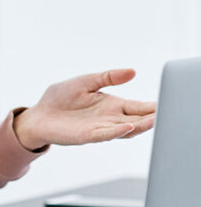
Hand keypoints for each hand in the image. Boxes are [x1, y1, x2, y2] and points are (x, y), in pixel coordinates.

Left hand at [13, 69, 155, 150]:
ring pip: (126, 129)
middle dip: (152, 117)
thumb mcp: (85, 81)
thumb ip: (107, 77)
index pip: (138, 106)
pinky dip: (117, 131)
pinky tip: (127, 126)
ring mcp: (100, 128)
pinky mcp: (87, 135)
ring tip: (153, 120)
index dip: (153, 106)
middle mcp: (109, 118)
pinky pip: (105, 134)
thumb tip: (132, 71)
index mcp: (111, 104)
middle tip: (167, 113)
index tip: (168, 102)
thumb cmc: (60, 98)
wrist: (39, 114)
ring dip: (140, 125)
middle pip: (137, 119)